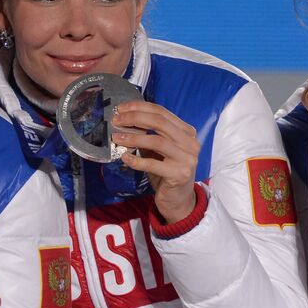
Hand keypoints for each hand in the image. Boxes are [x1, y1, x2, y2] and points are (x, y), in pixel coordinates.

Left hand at [111, 102, 199, 224]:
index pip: (162, 112)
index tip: (121, 108)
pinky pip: (153, 164)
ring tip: (117, 138)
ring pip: (157, 141)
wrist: (178, 199)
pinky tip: (125, 157)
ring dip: (134, 138)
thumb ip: (148, 135)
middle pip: (160, 122)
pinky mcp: (179, 174)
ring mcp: (187, 158)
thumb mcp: (159, 150)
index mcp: (187, 132)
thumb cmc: (166, 171)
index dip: (140, 107)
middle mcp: (190, 142)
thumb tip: (124, 121)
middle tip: (116, 120)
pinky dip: (136, 160)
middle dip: (135, 119)